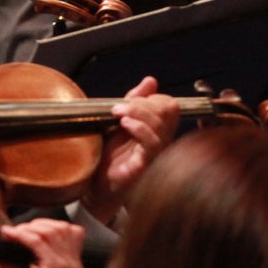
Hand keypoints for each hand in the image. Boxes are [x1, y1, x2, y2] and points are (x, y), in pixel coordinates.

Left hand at [86, 76, 179, 222]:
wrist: (97, 186)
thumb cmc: (110, 157)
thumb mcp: (120, 122)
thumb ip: (135, 102)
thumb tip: (150, 80)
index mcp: (159, 129)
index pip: (169, 105)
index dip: (152, 97)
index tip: (130, 100)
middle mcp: (163, 140)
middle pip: (168, 109)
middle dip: (143, 102)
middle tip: (119, 107)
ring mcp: (157, 153)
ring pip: (161, 122)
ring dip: (137, 111)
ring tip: (117, 114)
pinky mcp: (147, 164)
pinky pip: (152, 142)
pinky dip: (139, 128)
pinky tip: (124, 125)